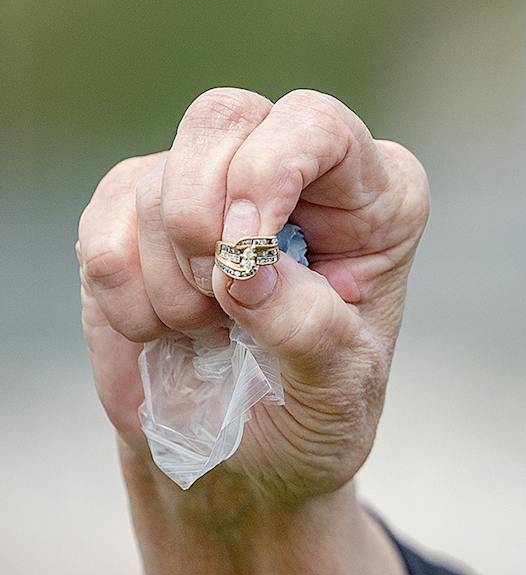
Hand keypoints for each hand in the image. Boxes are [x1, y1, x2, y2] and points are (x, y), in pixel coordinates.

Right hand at [79, 87, 429, 509]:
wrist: (246, 455)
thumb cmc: (314, 412)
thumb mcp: (338, 389)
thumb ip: (307, 328)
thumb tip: (245, 272)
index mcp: (374, 198)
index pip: (316, 123)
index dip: (268, 172)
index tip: (249, 250)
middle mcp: (295, 169)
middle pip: (223, 119)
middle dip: (203, 222)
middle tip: (220, 304)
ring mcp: (209, 183)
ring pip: (157, 185)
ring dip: (174, 286)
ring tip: (212, 333)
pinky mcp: (135, 214)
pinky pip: (103, 231)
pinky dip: (126, 300)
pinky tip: (167, 331)